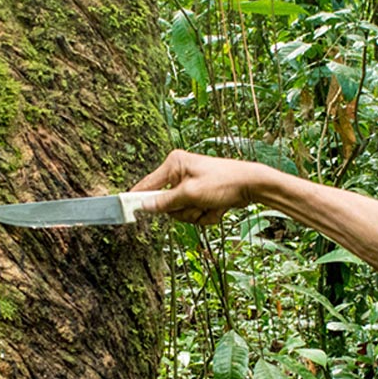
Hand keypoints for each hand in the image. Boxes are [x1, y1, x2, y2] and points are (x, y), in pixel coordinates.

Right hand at [131, 150, 260, 224]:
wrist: (252, 185)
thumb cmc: (224, 183)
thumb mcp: (191, 193)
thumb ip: (165, 202)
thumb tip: (144, 206)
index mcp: (174, 164)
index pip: (147, 184)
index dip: (137, 198)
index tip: (126, 210)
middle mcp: (180, 173)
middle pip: (165, 204)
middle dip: (183, 210)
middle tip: (197, 204)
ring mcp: (191, 185)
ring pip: (181, 212)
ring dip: (196, 214)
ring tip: (211, 205)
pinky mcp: (201, 195)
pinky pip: (195, 213)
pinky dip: (206, 215)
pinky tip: (218, 207)